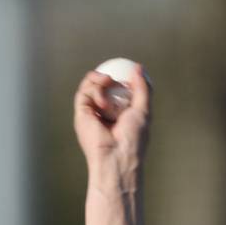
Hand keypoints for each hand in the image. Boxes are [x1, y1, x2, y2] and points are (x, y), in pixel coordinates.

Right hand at [73, 64, 150, 181]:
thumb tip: (138, 67)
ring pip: (92, 86)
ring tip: (109, 83)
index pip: (117, 92)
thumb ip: (142, 90)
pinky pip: (85, 92)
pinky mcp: (81, 114)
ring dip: (102, 81)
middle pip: (103, 87)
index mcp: (119, 116)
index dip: (121, 80)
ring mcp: (92, 114)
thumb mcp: (143, 111)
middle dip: (109, 79)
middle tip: (116, 77)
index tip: (128, 73)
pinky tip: (103, 95)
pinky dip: (95, 88)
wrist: (119, 157)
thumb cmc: (133, 140)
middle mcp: (104, 115)